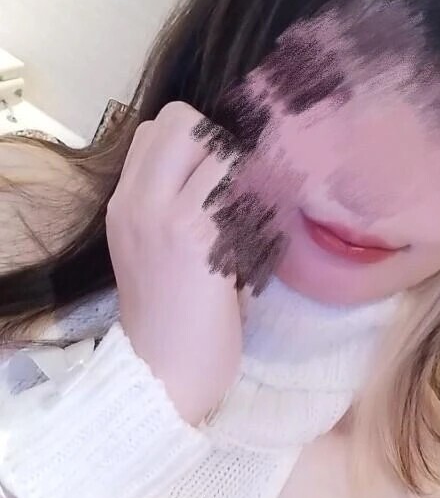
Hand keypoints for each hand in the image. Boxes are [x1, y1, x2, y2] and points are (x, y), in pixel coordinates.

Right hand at [106, 101, 242, 425]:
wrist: (161, 377)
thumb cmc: (170, 324)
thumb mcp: (155, 254)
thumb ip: (177, 210)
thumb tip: (231, 178)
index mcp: (124, 205)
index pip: (158, 130)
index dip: (198, 141)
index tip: (222, 180)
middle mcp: (137, 202)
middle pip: (182, 120)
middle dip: (221, 142)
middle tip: (239, 190)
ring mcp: (164, 216)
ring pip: (216, 145)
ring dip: (245, 172)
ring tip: (251, 217)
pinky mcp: (198, 239)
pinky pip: (239, 188)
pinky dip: (257, 205)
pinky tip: (259, 243)